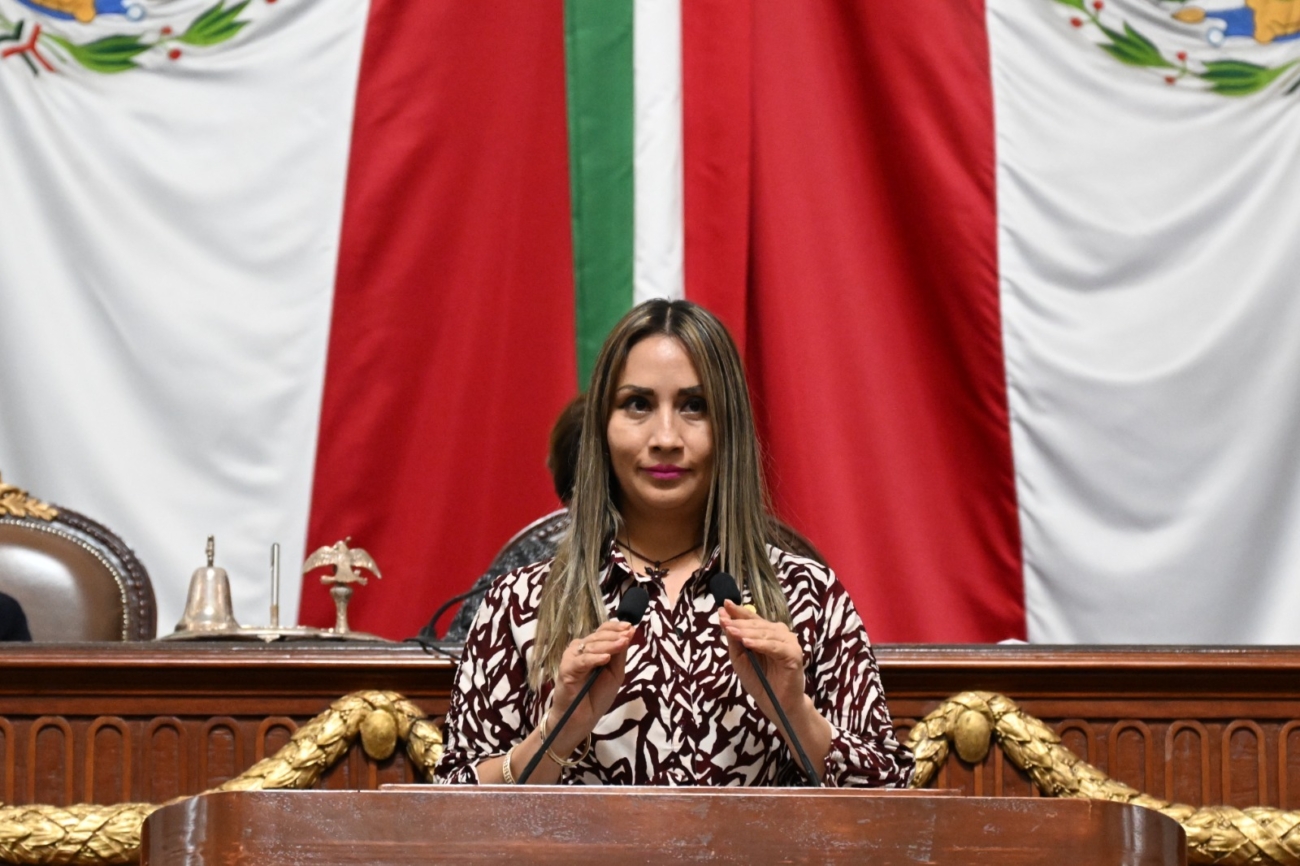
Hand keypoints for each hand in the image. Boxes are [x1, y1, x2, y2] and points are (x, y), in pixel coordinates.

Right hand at [549, 619, 634, 752]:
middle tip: (627, 636)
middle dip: (614, 636)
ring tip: (622, 644)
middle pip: (597, 636)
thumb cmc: (597, 696)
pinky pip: (581, 661)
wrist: (582, 718)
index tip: (630, 628)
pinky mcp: (566, 670)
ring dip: (608, 645)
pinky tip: (606, 658)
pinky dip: (594, 658)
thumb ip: (620, 654)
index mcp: (592, 648)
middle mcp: (580, 649)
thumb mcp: (615, 673)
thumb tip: (630, 632)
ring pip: (590, 646)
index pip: (603, 630)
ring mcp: (572, 658)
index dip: (616, 627)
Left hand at [719, 600, 807, 723]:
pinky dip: (761, 644)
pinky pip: (775, 647)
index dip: (738, 612)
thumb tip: (723, 617)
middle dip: (739, 622)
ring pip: (766, 633)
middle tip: (724, 620)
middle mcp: (780, 634)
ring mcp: (788, 643)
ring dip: (747, 632)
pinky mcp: (794, 654)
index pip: (752, 619)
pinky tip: (747, 643)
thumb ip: (734, 639)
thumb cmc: (759, 681)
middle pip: (757, 624)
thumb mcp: (740, 659)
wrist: (775, 704)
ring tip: (732, 630)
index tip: (724, 604)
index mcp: (767, 633)